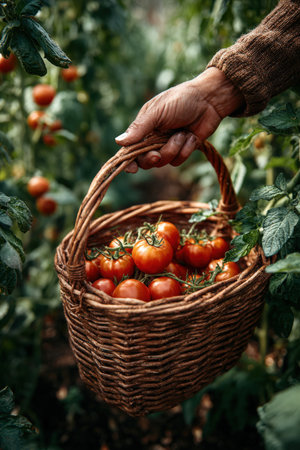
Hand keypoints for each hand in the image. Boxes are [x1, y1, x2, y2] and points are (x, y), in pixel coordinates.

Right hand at [115, 67, 244, 171]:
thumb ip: (139, 128)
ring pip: (163, 162)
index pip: (130, 149)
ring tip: (182, 133)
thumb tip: (118, 142)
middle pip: (145, 161)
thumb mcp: (157, 112)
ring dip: (173, 149)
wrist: (210, 100)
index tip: (131, 169)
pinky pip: (179, 160)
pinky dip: (186, 149)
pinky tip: (191, 136)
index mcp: (144, 128)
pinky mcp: (183, 150)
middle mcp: (154, 138)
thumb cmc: (181, 100)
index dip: (129, 161)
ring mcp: (169, 145)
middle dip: (152, 158)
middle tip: (156, 154)